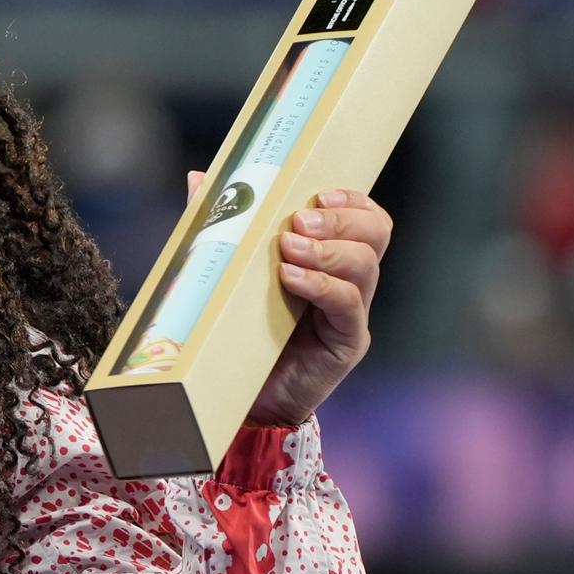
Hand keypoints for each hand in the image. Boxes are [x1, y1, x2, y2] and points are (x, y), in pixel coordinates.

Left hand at [187, 171, 393, 429]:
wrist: (236, 395)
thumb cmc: (234, 329)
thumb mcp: (227, 270)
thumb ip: (220, 226)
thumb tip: (200, 177)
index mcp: (330, 258)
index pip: (365, 218)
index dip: (353, 200)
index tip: (319, 192)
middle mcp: (349, 282)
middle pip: (374, 235)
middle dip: (341, 219)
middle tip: (300, 220)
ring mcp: (351, 313)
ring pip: (366, 266)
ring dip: (328, 250)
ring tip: (289, 248)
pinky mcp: (345, 343)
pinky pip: (347, 306)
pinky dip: (321, 285)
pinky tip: (290, 277)